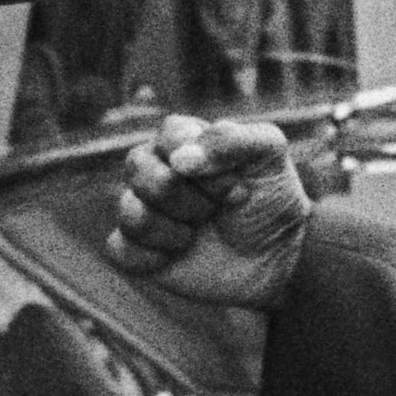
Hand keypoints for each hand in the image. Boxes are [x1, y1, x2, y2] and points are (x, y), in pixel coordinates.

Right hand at [104, 115, 311, 309]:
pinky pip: (118, 248)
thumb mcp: (269, 155)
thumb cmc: (271, 200)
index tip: (238, 188)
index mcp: (182, 140)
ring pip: (129, 210)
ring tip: (198, 235)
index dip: (204, 164)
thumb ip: (231, 140)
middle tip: (217, 211)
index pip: (170, 135)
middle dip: (188, 198)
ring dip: (173, 229)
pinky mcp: (136, 250)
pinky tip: (178, 255)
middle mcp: (156, 169)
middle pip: (139, 169)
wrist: (277, 260)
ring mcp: (144, 209)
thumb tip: (179, 160)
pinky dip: (151, 256)